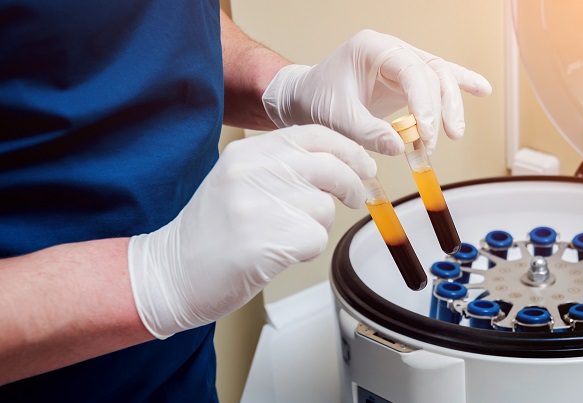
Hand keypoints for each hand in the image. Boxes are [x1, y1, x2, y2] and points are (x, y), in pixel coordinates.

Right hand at [127, 125, 375, 338]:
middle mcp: (254, 171)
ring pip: (325, 208)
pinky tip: (276, 253)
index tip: (364, 165)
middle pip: (331, 168)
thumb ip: (282, 166)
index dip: (348, 150)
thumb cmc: (209, 232)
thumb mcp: (238, 180)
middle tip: (355, 198)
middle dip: (352, 186)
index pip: (314, 135)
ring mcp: (261, 204)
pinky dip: (305, 250)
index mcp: (248, 152)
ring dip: (316, 226)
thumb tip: (340, 166)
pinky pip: (316, 239)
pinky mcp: (270, 239)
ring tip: (282, 235)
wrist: (171, 272)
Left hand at [262, 29, 491, 155]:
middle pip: (432, 71)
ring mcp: (401, 62)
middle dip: (442, 107)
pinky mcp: (406, 79)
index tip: (428, 133)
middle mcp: (391, 50)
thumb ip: (367, 133)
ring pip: (440, 76)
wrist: (306, 97)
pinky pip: (438, 78)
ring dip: (452, 105)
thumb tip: (398, 147)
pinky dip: (460, 84)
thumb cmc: (317, 100)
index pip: (411, 70)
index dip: (425, 103)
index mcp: (372, 48)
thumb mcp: (337, 120)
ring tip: (454, 133)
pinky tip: (481, 90)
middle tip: (438, 140)